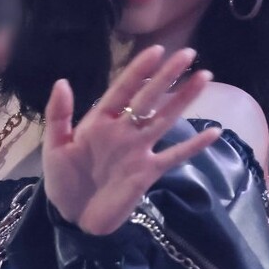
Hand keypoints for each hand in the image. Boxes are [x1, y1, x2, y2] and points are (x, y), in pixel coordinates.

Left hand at [42, 45, 221, 234]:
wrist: (74, 217)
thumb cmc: (62, 181)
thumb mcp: (54, 147)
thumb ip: (59, 115)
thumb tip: (62, 82)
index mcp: (100, 121)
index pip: (123, 89)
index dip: (139, 70)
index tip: (156, 51)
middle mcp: (124, 130)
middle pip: (150, 98)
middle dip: (169, 76)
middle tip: (189, 53)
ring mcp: (139, 150)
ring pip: (166, 119)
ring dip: (185, 99)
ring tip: (205, 77)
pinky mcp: (149, 172)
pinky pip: (175, 155)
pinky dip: (194, 145)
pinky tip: (214, 132)